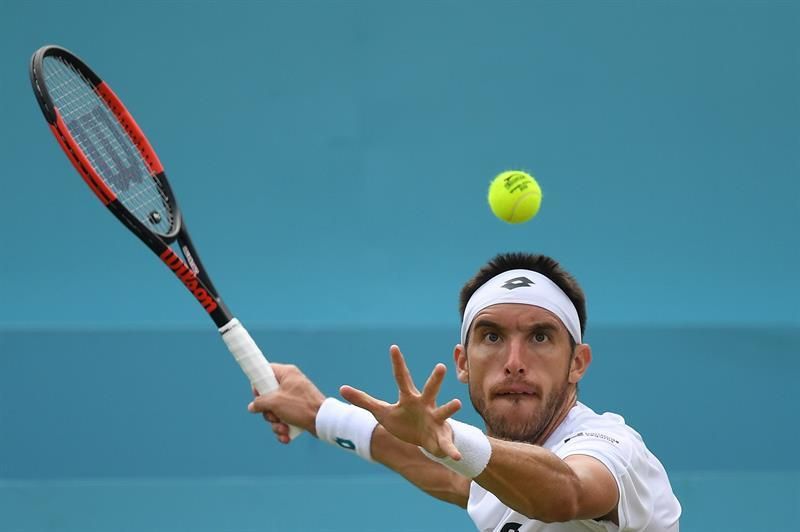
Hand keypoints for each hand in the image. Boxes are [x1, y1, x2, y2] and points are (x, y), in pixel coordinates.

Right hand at [248, 363, 324, 442]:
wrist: (323, 421)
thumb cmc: (300, 406)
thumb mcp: (275, 402)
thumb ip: (260, 402)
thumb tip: (252, 407)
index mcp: (287, 374)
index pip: (266, 371)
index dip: (259, 383)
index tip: (258, 395)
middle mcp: (291, 384)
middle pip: (268, 396)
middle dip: (268, 412)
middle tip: (274, 416)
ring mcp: (295, 398)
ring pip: (276, 411)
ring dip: (276, 423)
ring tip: (283, 428)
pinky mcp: (299, 411)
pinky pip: (284, 419)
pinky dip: (284, 428)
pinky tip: (287, 436)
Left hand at [340, 345, 462, 459]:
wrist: (425, 440)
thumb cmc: (404, 421)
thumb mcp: (382, 412)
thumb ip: (363, 400)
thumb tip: (341, 388)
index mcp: (409, 398)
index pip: (401, 378)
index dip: (397, 363)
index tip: (393, 347)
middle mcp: (425, 405)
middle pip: (430, 390)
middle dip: (435, 379)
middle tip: (440, 366)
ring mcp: (435, 420)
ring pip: (444, 412)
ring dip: (449, 408)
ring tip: (457, 403)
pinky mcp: (441, 438)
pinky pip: (447, 445)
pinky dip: (452, 450)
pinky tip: (456, 456)